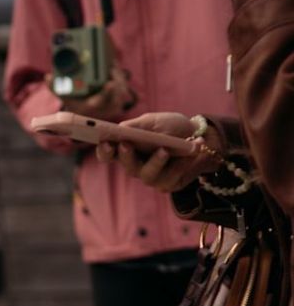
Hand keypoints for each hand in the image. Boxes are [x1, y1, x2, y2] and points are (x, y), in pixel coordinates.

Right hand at [53, 64, 135, 122]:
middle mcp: (105, 109)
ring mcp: (115, 105)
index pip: (101, 101)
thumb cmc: (74, 104)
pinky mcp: (120, 100)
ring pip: (122, 89)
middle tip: (111, 67)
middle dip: (116, 78)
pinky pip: (124, 88)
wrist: (85, 115)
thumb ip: (55, 87)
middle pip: (115, 92)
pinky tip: (115, 69)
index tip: (110, 83)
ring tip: (112, 66)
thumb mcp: (64, 96)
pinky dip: (120, 78)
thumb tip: (47, 77)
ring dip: (118, 77)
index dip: (106, 92)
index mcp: (91, 108)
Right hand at [94, 112, 219, 192]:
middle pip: (127, 167)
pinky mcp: (168, 184)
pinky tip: (193, 149)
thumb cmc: (172, 127)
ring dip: (156, 162)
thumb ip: (135, 126)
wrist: (201, 136)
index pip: (108, 155)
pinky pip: (171, 177)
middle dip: (126, 156)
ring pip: (148, 175)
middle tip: (126, 144)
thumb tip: (118, 129)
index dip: (104, 151)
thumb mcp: (153, 121)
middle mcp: (135, 166)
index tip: (105, 143)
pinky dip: (181, 162)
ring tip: (165, 150)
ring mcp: (151, 177)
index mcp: (126, 149)